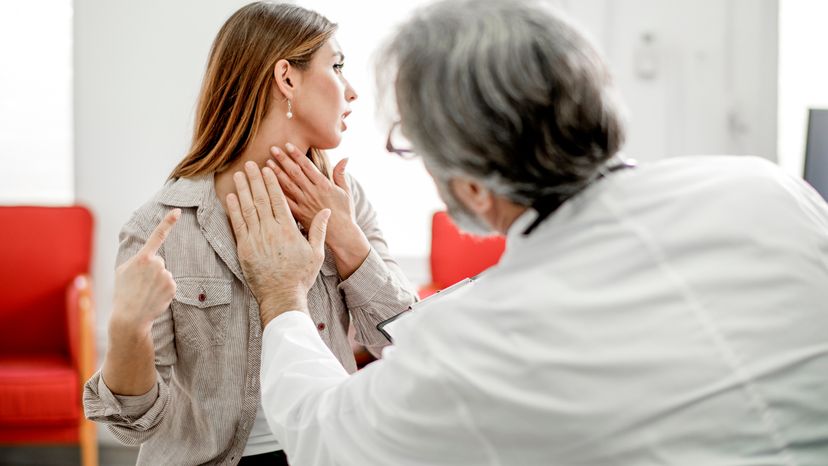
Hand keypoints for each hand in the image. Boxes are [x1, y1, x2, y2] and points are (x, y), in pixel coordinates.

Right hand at [111, 209, 179, 332]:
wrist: (130, 317)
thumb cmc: (124, 293)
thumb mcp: (123, 271)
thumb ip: (137, 260)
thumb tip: (150, 258)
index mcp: (142, 258)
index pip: (157, 236)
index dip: (168, 222)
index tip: (178, 211)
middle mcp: (157, 264)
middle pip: (158, 262)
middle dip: (151, 272)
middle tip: (139, 285)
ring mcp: (166, 275)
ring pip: (164, 274)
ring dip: (157, 282)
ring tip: (145, 293)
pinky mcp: (173, 287)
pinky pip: (169, 284)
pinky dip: (163, 291)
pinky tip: (154, 298)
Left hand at [226, 161, 331, 326]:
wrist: (282, 296)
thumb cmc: (301, 276)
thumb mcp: (317, 253)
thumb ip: (319, 230)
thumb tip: (326, 211)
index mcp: (288, 229)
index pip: (278, 199)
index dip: (272, 182)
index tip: (267, 169)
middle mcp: (270, 230)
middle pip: (261, 199)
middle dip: (255, 179)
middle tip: (249, 164)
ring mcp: (255, 239)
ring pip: (247, 208)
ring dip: (242, 189)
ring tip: (238, 174)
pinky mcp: (244, 248)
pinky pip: (237, 224)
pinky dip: (234, 209)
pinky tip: (231, 197)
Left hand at [267, 143, 361, 251]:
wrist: (342, 235)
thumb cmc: (345, 213)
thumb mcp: (346, 192)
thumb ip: (341, 174)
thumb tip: (345, 157)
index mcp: (324, 185)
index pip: (307, 166)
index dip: (297, 155)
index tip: (287, 145)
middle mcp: (312, 193)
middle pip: (295, 173)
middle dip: (283, 159)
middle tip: (272, 148)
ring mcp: (304, 204)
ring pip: (287, 186)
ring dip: (276, 173)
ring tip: (266, 163)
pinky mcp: (298, 215)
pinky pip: (285, 202)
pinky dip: (275, 193)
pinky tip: (266, 186)